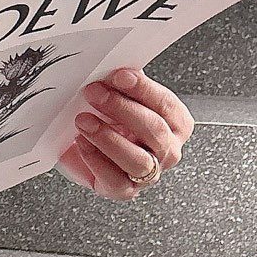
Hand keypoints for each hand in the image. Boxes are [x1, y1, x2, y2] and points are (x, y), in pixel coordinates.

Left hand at [57, 65, 194, 198]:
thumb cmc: (111, 121)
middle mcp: (167, 149)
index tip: (119, 76)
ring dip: (107, 137)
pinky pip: (114, 178)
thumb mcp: (120, 97)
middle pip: (153, 130)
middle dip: (121, 109)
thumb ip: (122, 84)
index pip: (166, 105)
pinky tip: (80, 142)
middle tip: (94, 93)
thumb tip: (110, 66)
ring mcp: (149, 173)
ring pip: (137, 160)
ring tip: (83, 120)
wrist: (89, 150)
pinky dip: (95, 158)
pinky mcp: (125, 190)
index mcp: (175, 123)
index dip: (143, 89)